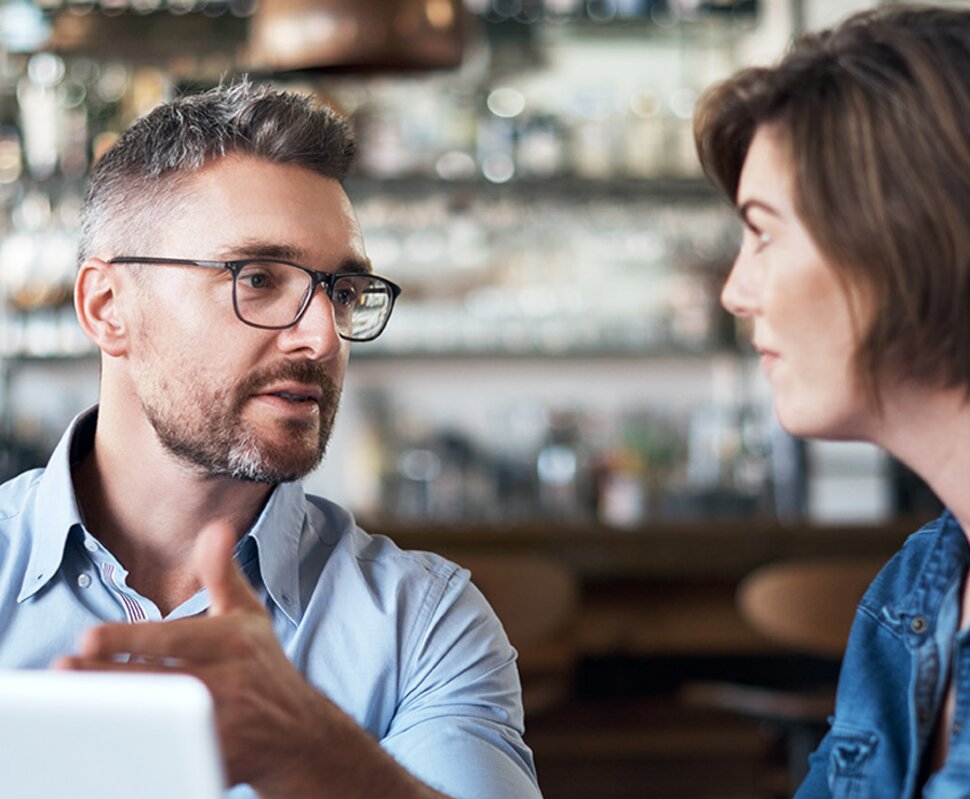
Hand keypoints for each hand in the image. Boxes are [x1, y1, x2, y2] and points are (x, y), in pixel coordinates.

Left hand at [56, 522, 354, 796]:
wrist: (300, 733)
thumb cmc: (263, 665)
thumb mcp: (248, 614)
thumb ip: (223, 573)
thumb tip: (216, 527)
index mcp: (235, 643)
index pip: (178, 639)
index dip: (133, 639)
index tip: (90, 635)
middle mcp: (231, 683)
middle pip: (162, 682)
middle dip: (110, 676)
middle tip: (67, 665)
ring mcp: (223, 727)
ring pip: (162, 722)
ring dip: (118, 713)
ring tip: (75, 704)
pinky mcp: (215, 762)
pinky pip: (171, 756)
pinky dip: (139, 748)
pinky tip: (107, 737)